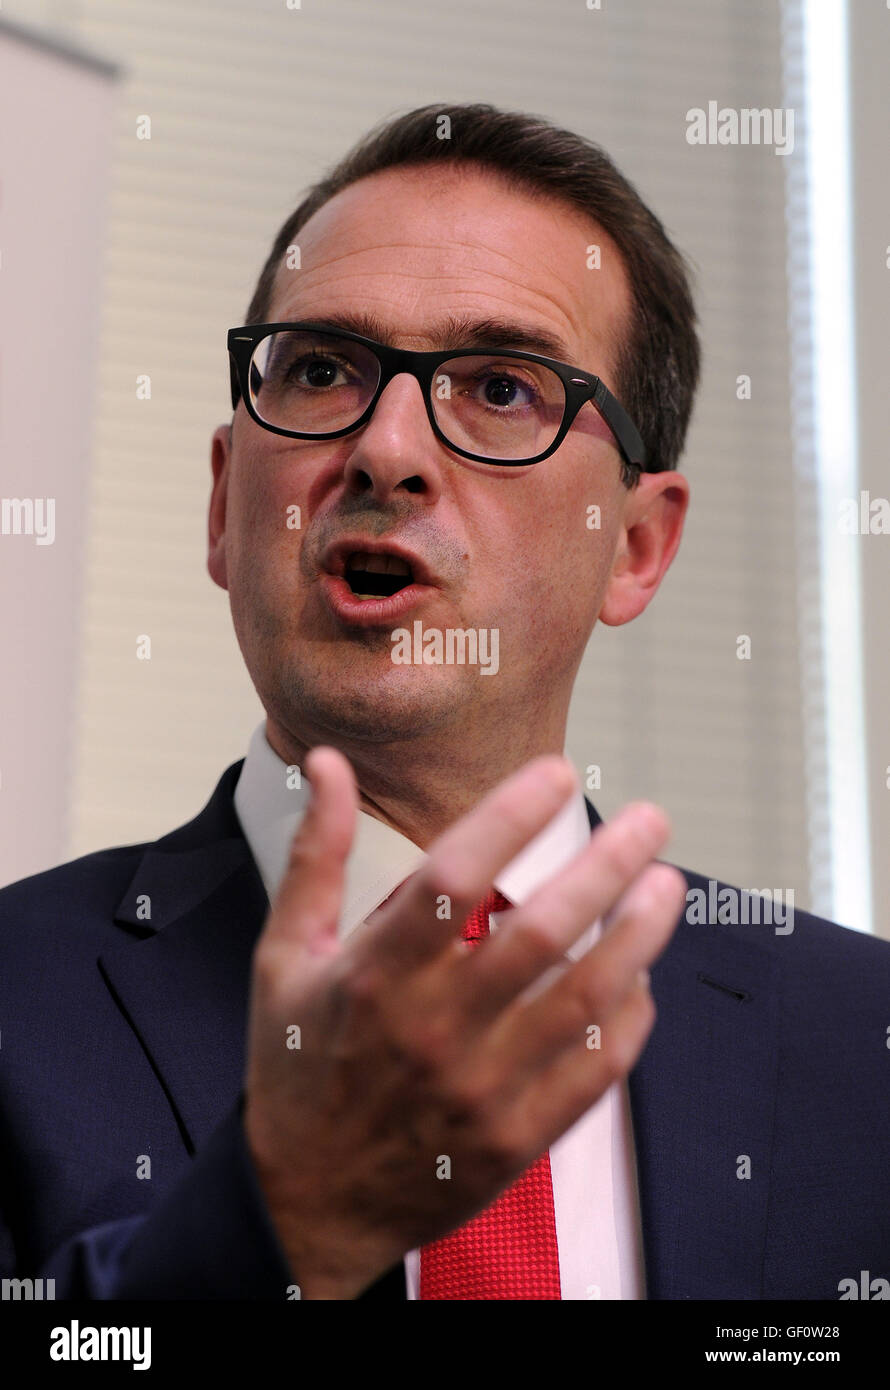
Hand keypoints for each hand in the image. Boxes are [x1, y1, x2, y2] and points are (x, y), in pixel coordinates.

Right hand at [243, 747, 686, 1298]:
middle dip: (607, 865)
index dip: (510, 815)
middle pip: (540, 932)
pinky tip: (641, 975)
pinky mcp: (514, 1138)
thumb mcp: (284, 954)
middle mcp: (430, 1030)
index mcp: (372, 975)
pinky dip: (629, 1017)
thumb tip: (327, 762)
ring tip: (667, 886)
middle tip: (653, 821)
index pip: (452, 877)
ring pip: (584, 999)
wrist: (304, 1201)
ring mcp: (479, 1088)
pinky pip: (595, 1069)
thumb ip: (318, 854)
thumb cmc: (296, 1063)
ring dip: (638, 936)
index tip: (558, 771)